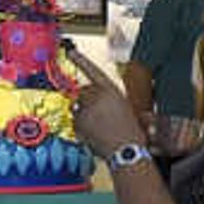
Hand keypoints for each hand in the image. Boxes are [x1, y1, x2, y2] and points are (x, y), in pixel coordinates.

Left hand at [57, 43, 141, 158]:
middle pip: (83, 93)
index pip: (93, 71)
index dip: (81, 61)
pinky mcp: (79, 123)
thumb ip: (109, 100)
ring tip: (100, 128)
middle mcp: (97, 97)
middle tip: (99, 117)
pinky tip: (95, 134)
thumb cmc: (132, 132)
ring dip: (85, 115)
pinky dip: (82, 128)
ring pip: (78, 108)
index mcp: (112, 90)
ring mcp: (86, 110)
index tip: (71, 52)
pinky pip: (76, 122)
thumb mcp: (126, 108)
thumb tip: (94, 99)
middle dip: (87, 102)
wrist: (127, 151)